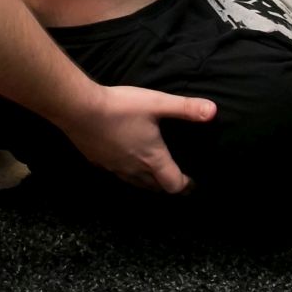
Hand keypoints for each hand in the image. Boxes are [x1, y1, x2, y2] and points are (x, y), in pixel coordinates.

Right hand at [58, 84, 216, 194]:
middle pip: (155, 188)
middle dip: (167, 184)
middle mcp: (134, 168)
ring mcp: (114, 167)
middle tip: (175, 177)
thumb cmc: (120, 107)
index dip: (185, 185)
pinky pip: (116, 173)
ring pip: (135, 183)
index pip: (174, 184)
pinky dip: (126, 171)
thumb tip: (213, 111)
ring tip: (152, 172)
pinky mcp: (97, 161)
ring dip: (147, 181)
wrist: (78, 108)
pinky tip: (123, 158)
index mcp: (152, 158)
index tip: (192, 182)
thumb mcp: (157, 103)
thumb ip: (185, 107)